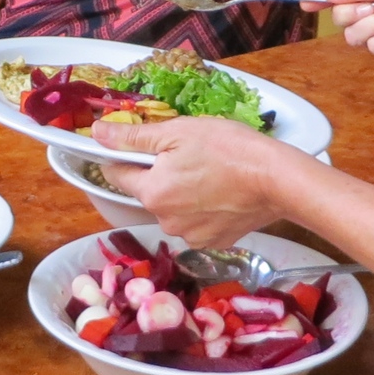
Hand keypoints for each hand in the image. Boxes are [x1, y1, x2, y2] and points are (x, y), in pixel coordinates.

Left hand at [91, 116, 308, 247]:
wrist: (276, 179)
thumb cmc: (228, 148)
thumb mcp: (178, 131)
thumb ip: (134, 137)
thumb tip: (97, 134)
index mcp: (152, 192)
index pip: (119, 174)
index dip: (126, 156)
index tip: (143, 146)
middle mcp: (165, 220)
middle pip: (149, 192)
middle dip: (161, 175)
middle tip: (188, 154)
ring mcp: (190, 236)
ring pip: (174, 209)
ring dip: (182, 193)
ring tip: (210, 174)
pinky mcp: (213, 243)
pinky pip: (196, 223)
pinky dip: (203, 210)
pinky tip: (221, 193)